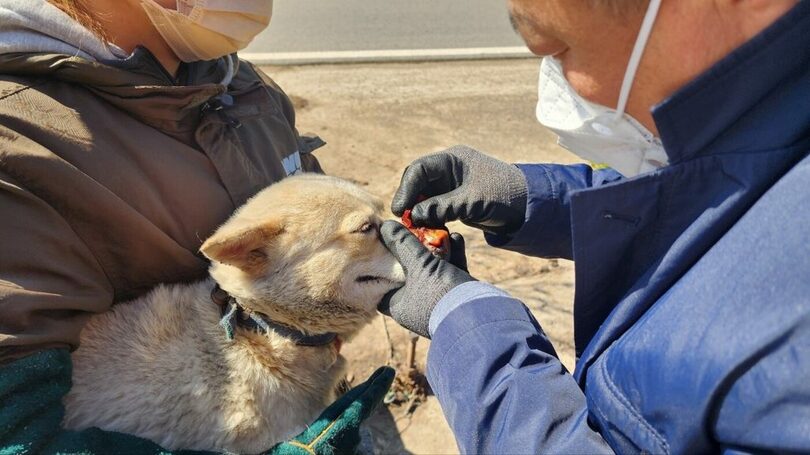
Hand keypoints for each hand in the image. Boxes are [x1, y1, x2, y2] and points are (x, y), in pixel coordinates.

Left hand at [378, 221, 473, 337]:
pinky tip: (456, 237)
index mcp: (399, 304)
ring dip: (437, 248)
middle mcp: (416, 304)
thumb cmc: (440, 294)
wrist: (481, 317)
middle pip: (409, 272)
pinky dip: (454, 254)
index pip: (382, 282)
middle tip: (414, 229)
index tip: (385, 244)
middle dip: (414, 249)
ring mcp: (438, 300)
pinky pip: (452, 271)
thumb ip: (402, 244)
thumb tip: (385, 226)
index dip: (382, 263)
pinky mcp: (458, 295)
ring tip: (438, 228)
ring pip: (433, 269)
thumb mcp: (418, 265)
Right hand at [391, 145, 527, 234]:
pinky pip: (434, 207)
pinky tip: (427, 230)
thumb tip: (415, 216)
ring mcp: (452, 185)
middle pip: (418, 182)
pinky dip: (429, 218)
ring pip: (424, 197)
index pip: (419, 170)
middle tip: (404, 220)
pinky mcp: (456, 200)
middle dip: (410, 201)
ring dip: (418, 212)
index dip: (406, 189)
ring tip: (414, 228)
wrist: (528, 207)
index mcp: (453, 160)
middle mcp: (449, 170)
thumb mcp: (472, 201)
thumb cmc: (503, 195)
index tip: (400, 210)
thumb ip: (443, 206)